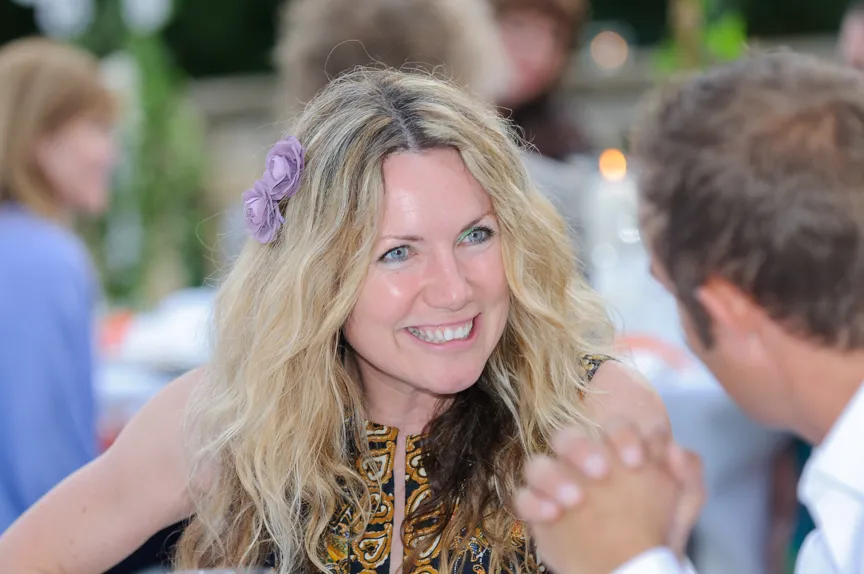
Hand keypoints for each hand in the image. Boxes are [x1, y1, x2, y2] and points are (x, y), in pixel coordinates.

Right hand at [514, 426, 685, 573]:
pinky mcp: (539, 512)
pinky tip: (552, 516)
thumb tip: (675, 448)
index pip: (612, 427)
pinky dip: (533, 503)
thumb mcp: (681, 508)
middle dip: (581, 448)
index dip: (622, 435)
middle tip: (601, 472)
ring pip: (537, 464)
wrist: (632, 571)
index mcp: (614, 454)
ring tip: (575, 501)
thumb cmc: (655, 535)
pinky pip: (522, 498)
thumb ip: (688, 475)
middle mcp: (581, 464)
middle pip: (566, 436)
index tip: (636, 460)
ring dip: (553, 476)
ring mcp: (556, 487)